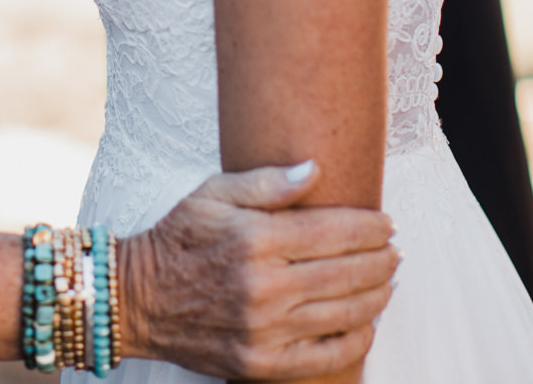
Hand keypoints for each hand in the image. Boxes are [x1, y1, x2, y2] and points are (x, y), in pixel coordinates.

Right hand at [120, 162, 396, 379]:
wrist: (137, 300)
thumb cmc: (179, 239)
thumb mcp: (213, 194)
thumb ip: (266, 182)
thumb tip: (315, 170)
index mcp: (256, 239)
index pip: (334, 231)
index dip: (370, 228)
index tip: (387, 224)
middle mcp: (264, 286)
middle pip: (347, 272)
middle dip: (382, 260)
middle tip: (396, 252)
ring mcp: (263, 329)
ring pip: (343, 313)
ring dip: (376, 296)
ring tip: (388, 282)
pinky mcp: (260, 362)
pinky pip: (324, 356)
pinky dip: (355, 341)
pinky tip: (366, 324)